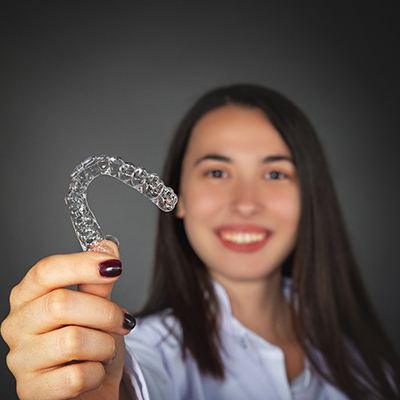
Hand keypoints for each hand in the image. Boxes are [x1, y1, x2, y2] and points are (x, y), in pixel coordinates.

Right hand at [0, 240, 134, 399]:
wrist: (90, 388)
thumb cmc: (91, 343)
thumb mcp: (97, 307)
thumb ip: (98, 280)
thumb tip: (105, 247)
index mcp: (29, 295)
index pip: (46, 270)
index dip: (82, 264)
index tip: (115, 265)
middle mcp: (17, 324)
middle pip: (61, 303)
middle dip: (105, 312)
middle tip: (124, 320)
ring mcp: (20, 359)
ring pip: (73, 340)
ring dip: (105, 345)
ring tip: (106, 348)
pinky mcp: (31, 390)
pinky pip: (75, 376)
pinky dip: (97, 372)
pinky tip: (94, 370)